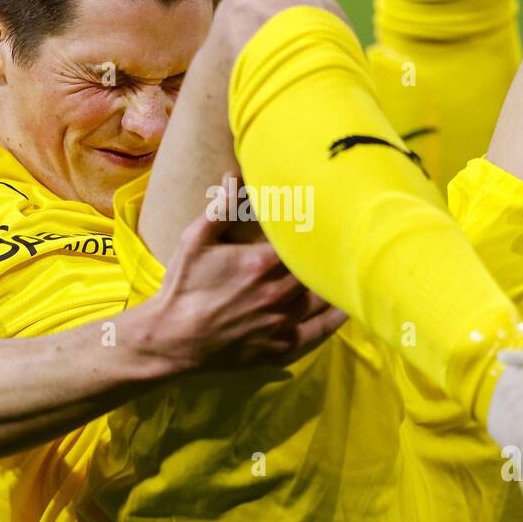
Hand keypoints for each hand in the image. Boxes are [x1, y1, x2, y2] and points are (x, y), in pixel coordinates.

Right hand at [143, 207, 346, 371]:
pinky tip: (348, 306)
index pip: (304, 240)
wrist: (171, 339)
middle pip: (320, 269)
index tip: (333, 217)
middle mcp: (278, 293)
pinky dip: (336, 318)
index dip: (319, 228)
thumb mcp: (195, 240)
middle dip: (331, 254)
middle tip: (351, 240)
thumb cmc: (183, 287)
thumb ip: (221, 206)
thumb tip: (236, 174)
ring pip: (324, 298)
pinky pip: (320, 332)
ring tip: (352, 267)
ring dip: (336, 283)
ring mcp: (282, 323)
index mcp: (261, 263)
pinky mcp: (282, 348)